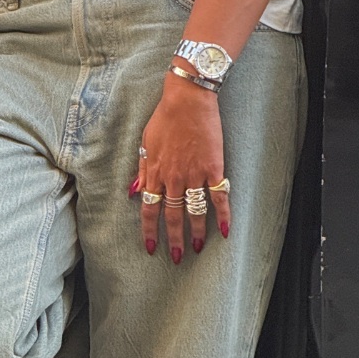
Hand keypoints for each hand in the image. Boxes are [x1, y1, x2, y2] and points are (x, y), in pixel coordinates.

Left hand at [137, 74, 231, 261]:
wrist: (187, 100)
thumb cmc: (165, 118)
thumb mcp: (145, 142)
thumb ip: (142, 169)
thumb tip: (133, 191)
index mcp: (155, 171)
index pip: (149, 208)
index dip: (149, 229)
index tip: (150, 246)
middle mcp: (173, 177)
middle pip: (172, 215)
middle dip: (173, 238)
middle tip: (176, 257)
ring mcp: (194, 174)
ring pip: (194, 211)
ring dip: (196, 232)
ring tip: (197, 248)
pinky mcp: (213, 169)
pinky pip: (219, 198)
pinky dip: (223, 216)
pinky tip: (226, 231)